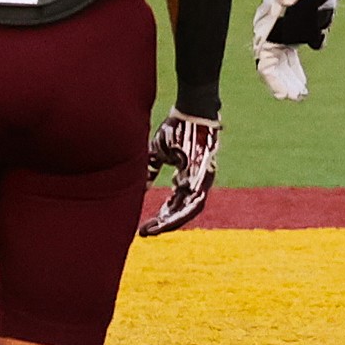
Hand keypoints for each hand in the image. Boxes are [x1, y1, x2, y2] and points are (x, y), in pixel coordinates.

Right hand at [137, 111, 223, 236]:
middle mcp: (197, 182)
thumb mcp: (157, 153)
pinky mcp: (205, 176)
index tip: (145, 227)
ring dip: (172, 222)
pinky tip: (166, 218)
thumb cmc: (176, 128)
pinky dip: (181, 211)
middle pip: (182, 211)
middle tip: (145, 233)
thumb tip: (139, 187)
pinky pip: (195, 200)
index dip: (161, 216)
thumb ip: (149, 170)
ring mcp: (203, 179)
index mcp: (186, 178)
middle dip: (163, 224)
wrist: (192, 111)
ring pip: (190, 210)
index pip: (174, 203)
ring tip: (154, 230)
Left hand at [249, 0, 337, 102]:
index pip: (287, 54)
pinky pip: (266, 67)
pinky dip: (274, 82)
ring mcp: (267, 35)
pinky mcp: (265, 40)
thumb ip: (318, 32)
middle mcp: (272, 32)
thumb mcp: (321, 16)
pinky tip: (283, 94)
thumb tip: (317, 45)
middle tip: (299, 94)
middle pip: (280, 61)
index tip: (302, 83)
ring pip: (271, 66)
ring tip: (294, 98)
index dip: (295, 70)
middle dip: (290, 79)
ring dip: (283, 84)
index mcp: (285, 26)